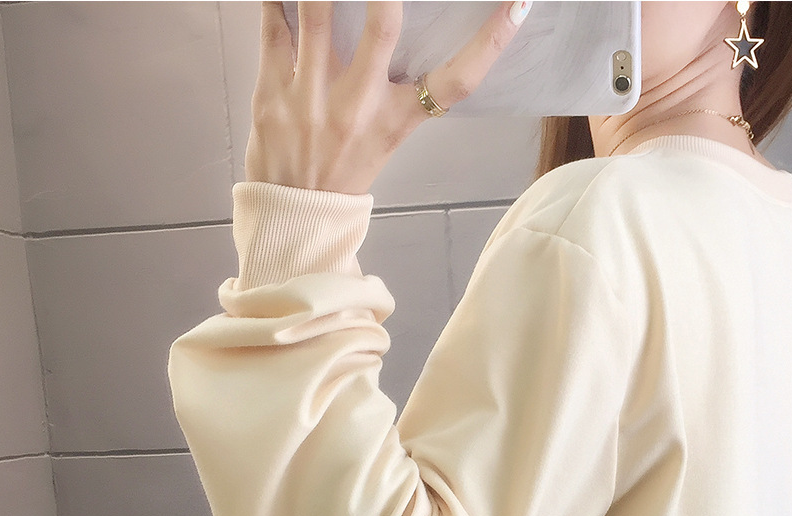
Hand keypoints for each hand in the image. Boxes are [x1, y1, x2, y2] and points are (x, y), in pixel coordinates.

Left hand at [246, 1, 528, 194]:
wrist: (292, 219)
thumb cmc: (341, 175)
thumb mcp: (384, 138)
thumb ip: (394, 92)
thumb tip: (393, 30)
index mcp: (396, 121)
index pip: (456, 81)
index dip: (492, 41)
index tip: (519, 5)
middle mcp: (359, 107)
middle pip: (385, 25)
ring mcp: (312, 98)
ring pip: (317, 11)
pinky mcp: (271, 93)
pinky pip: (273, 26)